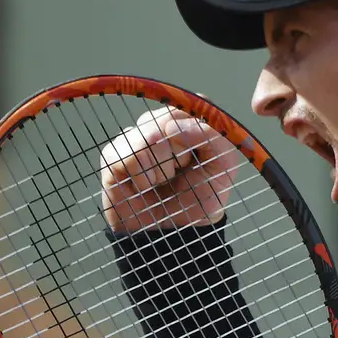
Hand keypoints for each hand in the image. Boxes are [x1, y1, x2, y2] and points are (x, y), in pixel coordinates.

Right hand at [99, 106, 240, 231]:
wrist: (175, 232)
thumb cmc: (201, 197)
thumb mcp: (224, 164)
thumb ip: (211, 135)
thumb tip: (171, 126)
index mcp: (188, 121)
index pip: (191, 104)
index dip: (194, 131)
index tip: (197, 156)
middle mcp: (160, 123)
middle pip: (167, 119)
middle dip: (179, 154)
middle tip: (179, 173)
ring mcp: (135, 137)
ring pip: (148, 137)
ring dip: (160, 170)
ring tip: (160, 182)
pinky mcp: (113, 155)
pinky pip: (127, 155)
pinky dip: (141, 179)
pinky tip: (143, 187)